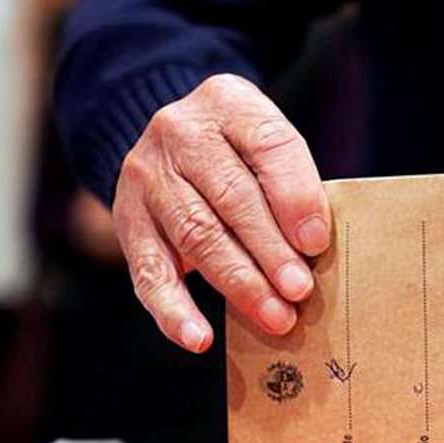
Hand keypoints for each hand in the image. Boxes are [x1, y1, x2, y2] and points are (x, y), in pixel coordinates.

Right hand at [112, 74, 330, 352]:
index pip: (268, 145)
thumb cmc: (242, 155)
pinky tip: (199, 338)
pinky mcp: (128, 222)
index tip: (315, 242)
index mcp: (228, 102)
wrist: (174, 140)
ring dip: (238, 283)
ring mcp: (147, 177)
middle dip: (270, 251)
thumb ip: (291, 186)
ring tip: (274, 316)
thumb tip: (312, 252)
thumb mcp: (269, 146)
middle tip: (299, 292)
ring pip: (196, 235)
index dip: (293, 195)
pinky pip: (149, 272)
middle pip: (231, 197)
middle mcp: (179, 132)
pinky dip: (174, 310)